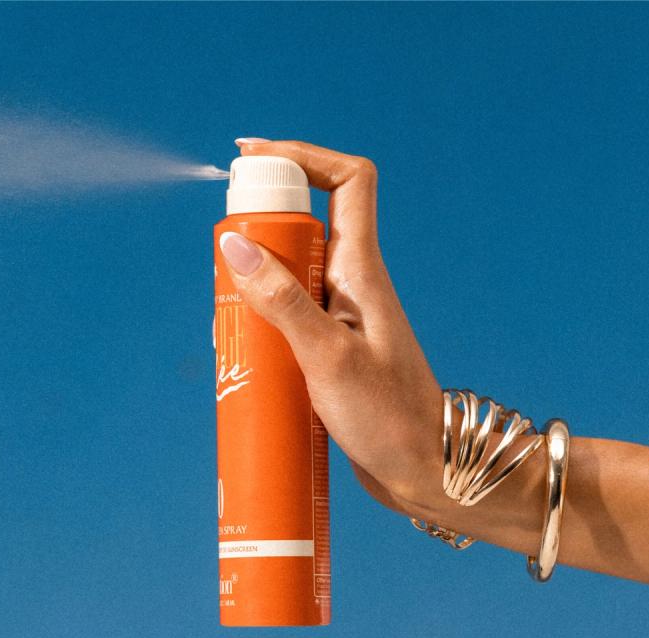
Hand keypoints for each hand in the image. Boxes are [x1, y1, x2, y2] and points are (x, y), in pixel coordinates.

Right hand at [218, 139, 441, 516]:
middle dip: (258, 225)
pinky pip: (287, 314)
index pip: (347, 181)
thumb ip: (282, 301)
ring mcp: (340, 316)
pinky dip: (259, 319)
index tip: (253, 157)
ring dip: (253, 279)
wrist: (423, 471)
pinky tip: (243, 349)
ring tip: (227, 311)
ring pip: (289, 271)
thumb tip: (234, 244)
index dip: (304, 155)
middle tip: (224, 254)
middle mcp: (352, 283)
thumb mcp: (328, 357)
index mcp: (362, 270)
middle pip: (304, 223)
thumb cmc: (390, 418)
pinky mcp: (329, 348)